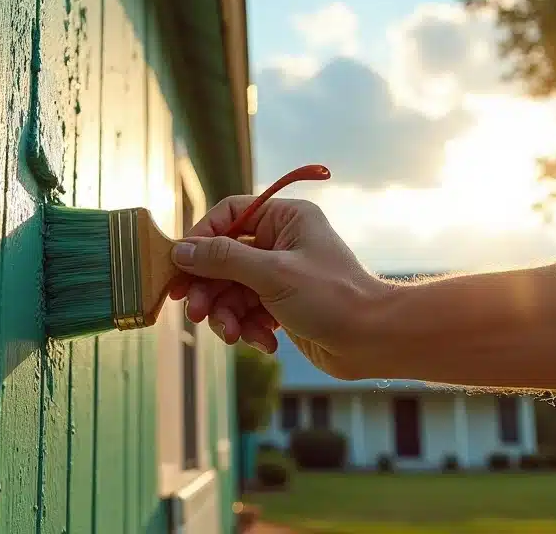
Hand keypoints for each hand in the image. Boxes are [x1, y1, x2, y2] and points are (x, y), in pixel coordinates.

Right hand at [168, 196, 390, 379]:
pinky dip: (248, 327)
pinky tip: (263, 342)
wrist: (374, 342)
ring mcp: (279, 274)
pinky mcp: (280, 304)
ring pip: (231, 289)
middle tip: (195, 313)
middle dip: (210, 289)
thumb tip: (182, 250)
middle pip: (223, 258)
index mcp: (285, 218)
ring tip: (233, 335)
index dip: (201, 238)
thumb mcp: (272, 274)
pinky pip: (247, 311)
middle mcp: (280, 241)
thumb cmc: (333, 298)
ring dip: (227, 315)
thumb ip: (223, 259)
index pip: (228, 214)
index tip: (181, 265)